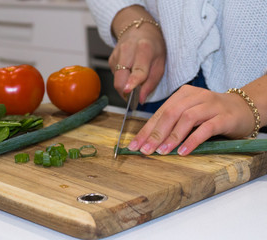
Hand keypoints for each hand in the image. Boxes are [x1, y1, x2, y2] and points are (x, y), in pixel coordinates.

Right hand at [109, 7, 166, 103]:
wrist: (140, 29)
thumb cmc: (153, 46)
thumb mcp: (161, 63)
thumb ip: (151, 83)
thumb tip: (141, 100)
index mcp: (145, 49)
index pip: (138, 69)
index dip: (132, 81)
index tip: (128, 91)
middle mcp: (128, 50)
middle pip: (121, 78)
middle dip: (125, 92)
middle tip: (133, 97)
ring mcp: (116, 54)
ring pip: (117, 80)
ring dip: (125, 85)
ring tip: (135, 77)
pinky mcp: (110, 59)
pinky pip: (115, 76)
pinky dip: (122, 79)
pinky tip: (129, 70)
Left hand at [127, 85, 255, 154]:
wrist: (243, 109)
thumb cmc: (211, 114)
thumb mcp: (189, 114)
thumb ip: (172, 123)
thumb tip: (148, 141)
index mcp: (183, 95)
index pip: (160, 113)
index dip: (146, 130)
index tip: (134, 145)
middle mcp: (195, 97)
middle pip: (170, 114)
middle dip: (155, 134)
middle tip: (145, 150)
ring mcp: (211, 105)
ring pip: (186, 119)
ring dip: (172, 137)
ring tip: (162, 152)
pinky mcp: (224, 117)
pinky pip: (206, 128)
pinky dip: (192, 140)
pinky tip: (183, 151)